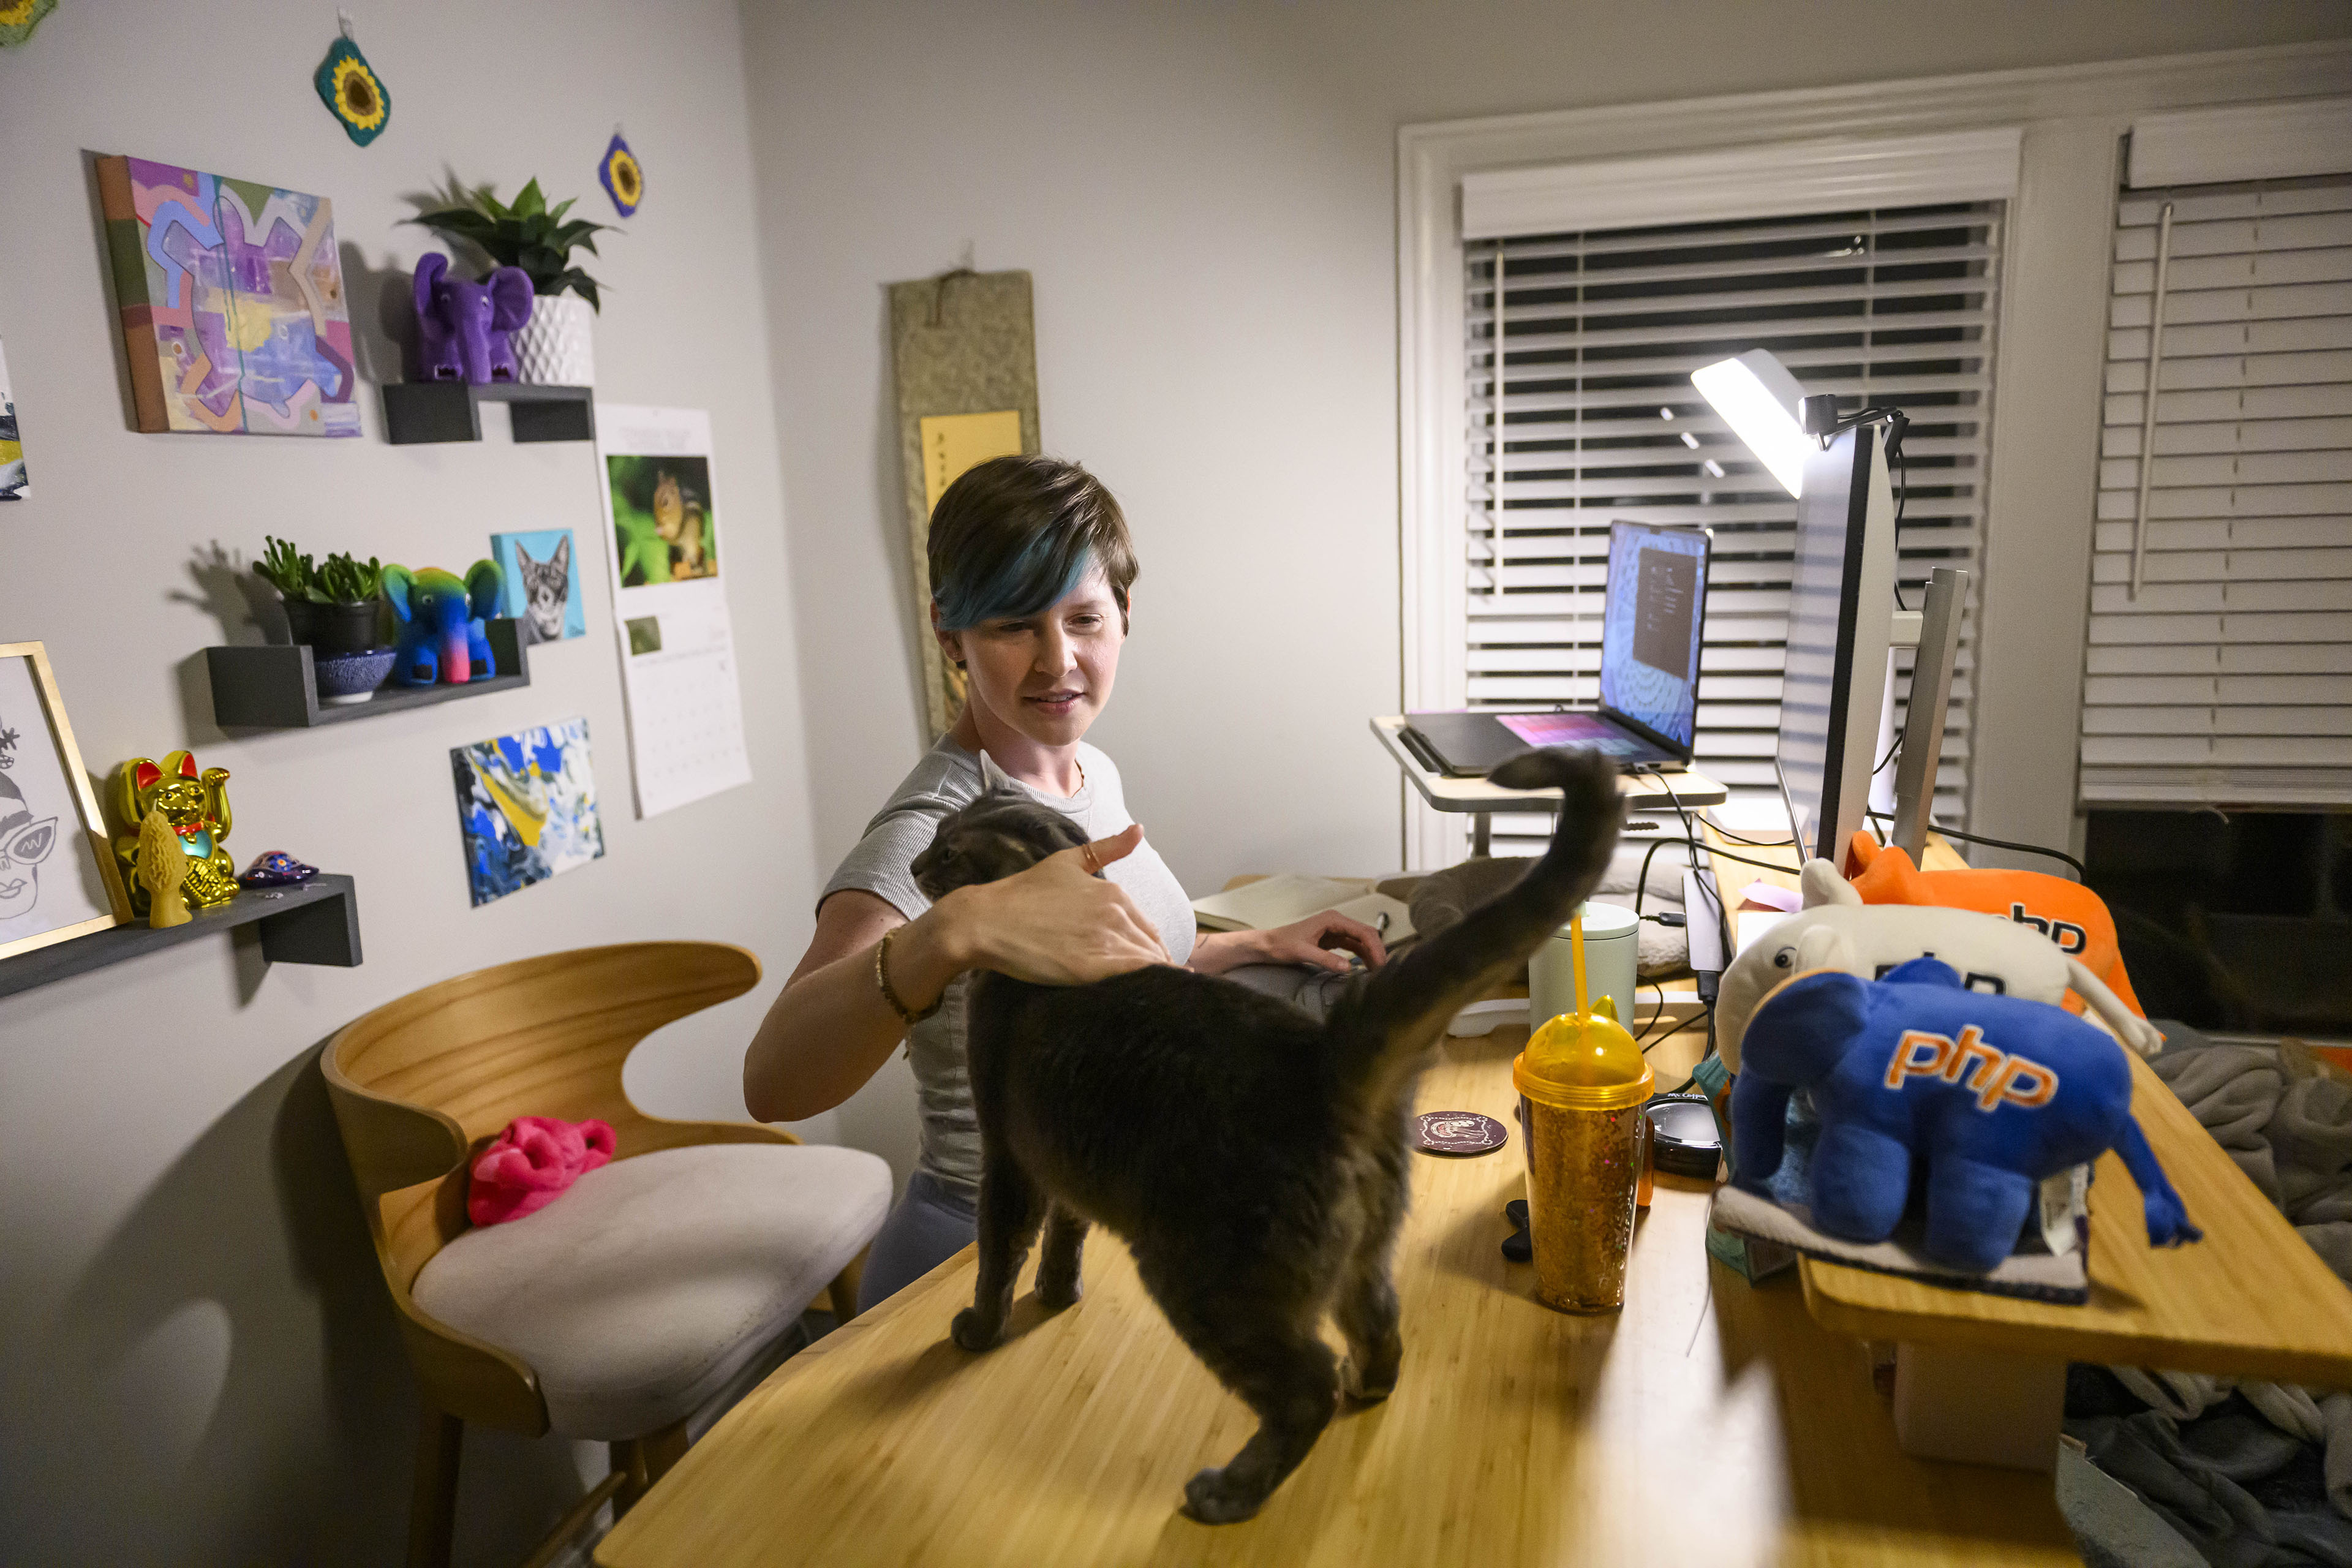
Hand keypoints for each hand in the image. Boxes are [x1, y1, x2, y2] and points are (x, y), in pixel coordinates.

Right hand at [941, 823, 1169, 984]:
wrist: (986, 920)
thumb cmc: (1022, 893)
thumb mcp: (1067, 861)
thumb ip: (1107, 849)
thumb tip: (1140, 830)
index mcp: (1114, 893)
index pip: (1148, 929)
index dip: (1148, 949)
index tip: (1143, 963)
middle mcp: (1115, 913)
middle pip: (1151, 948)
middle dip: (1154, 965)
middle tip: (1149, 986)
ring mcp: (1104, 940)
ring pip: (1147, 965)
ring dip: (1152, 980)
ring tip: (1147, 997)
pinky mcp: (1091, 967)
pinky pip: (1133, 977)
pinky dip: (1144, 986)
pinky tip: (1142, 997)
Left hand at [1192, 909, 1388, 975]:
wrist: (1266, 945)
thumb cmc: (1281, 945)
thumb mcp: (1303, 952)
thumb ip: (1325, 959)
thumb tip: (1348, 968)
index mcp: (1332, 919)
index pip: (1362, 931)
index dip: (1375, 947)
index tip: (1381, 963)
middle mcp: (1336, 922)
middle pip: (1365, 934)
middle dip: (1376, 951)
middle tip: (1383, 971)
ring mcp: (1335, 930)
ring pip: (1361, 941)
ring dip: (1370, 954)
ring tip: (1377, 973)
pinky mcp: (1332, 940)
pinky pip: (1353, 947)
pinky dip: (1361, 956)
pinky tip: (1366, 969)